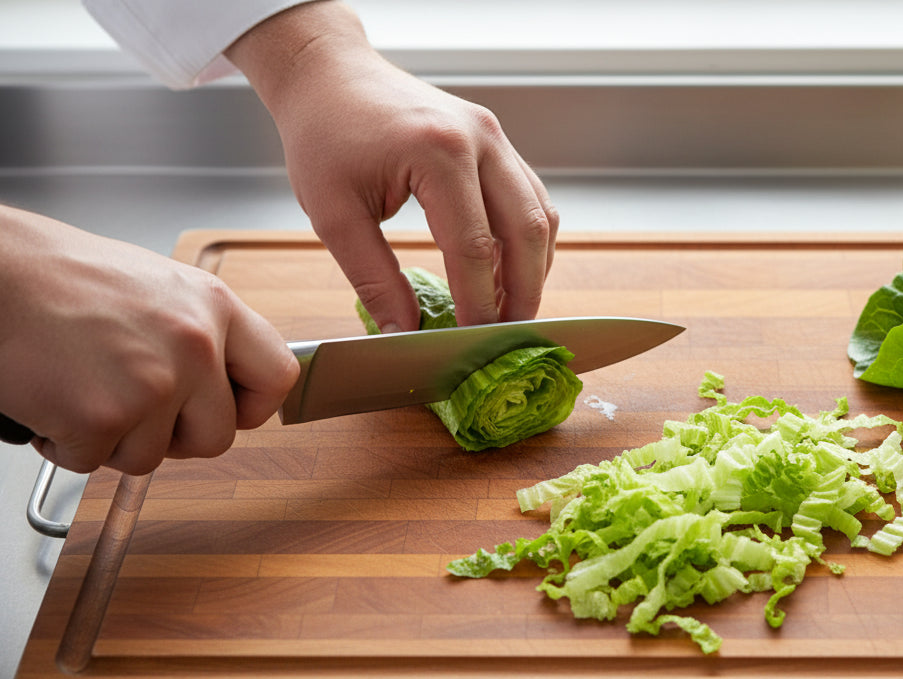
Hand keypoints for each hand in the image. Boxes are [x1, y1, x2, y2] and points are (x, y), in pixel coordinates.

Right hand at [0, 206, 298, 474]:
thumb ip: (195, 332)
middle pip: (217, 437)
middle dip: (173, 437)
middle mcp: (195, 346)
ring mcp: (153, 385)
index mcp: (213, 307)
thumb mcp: (155, 286)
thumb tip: (217, 382)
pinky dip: (65, 444)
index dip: (252, 406)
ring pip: (150, 457)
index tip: (229, 411)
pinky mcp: (102, 418)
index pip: (277, 376)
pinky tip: (49, 399)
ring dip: (112, 439)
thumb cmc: (56, 276)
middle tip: (132, 409)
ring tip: (79, 388)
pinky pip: (93, 462)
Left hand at [226, 2, 556, 331]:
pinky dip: (525, 239)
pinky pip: (529, 196)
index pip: (473, 246)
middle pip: (527, 231)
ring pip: (539, 214)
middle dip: (523, 291)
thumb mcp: (333, 214)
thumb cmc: (324, 135)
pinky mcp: (496, 140)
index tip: (473, 342)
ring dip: (531, 266)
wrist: (329, 72)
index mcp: (438, 152)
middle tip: (509, 335)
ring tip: (507, 308)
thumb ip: (373, 278)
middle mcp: (480, 139)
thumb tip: (404, 333)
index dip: (478, 302)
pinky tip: (503, 270)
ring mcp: (495, 136)